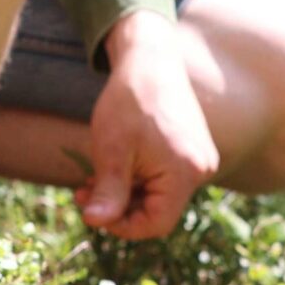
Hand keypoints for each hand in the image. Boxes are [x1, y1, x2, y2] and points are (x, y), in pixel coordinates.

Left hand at [79, 12, 218, 239]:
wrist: (150, 59)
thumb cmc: (129, 102)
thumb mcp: (112, 150)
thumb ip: (108, 193)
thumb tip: (94, 223)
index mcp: (186, 173)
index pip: (156, 224)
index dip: (121, 226)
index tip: (92, 210)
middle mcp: (201, 169)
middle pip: (158, 210)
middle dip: (119, 206)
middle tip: (83, 192)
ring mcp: (200, 158)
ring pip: (159, 194)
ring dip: (126, 191)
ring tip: (95, 176)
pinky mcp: (193, 149)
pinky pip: (166, 177)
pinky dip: (139, 177)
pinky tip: (117, 163)